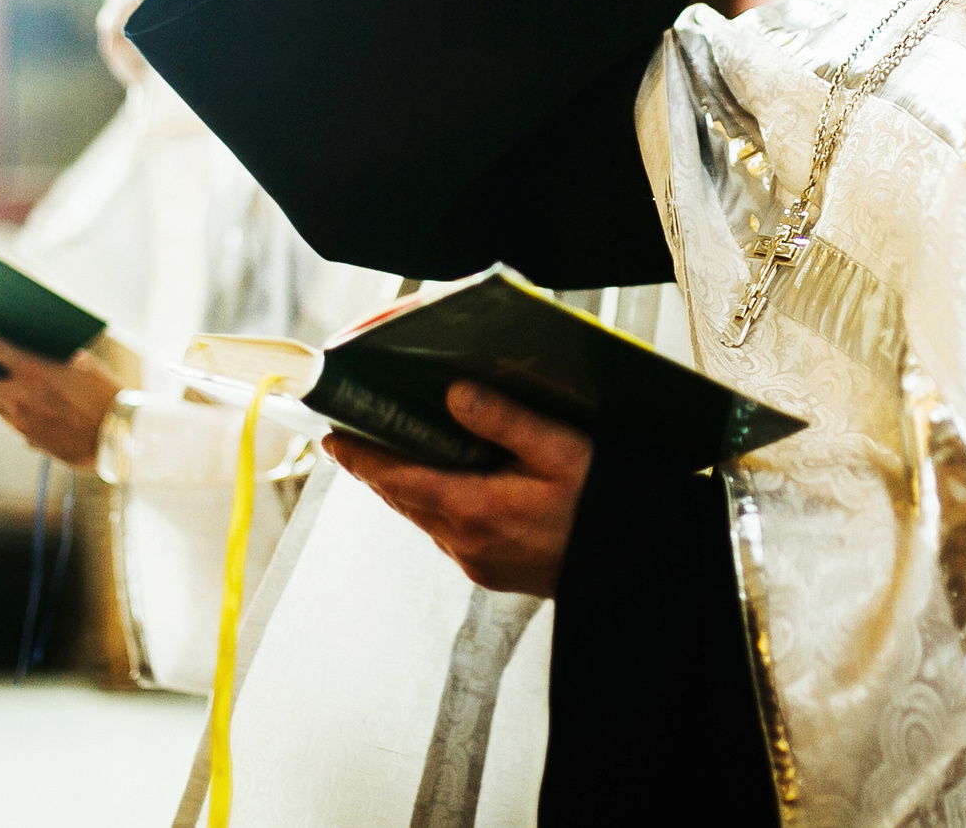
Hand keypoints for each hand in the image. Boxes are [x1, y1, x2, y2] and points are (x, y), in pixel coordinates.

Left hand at [0, 315, 124, 470]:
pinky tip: (50, 412)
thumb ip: (47, 356)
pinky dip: (24, 413)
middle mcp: (19, 396)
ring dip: (3, 394)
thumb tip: (29, 348)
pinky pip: (16, 422)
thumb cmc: (105, 392)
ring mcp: (21, 422)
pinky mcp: (29, 440)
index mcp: (32, 369)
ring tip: (35, 391)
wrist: (121, 436)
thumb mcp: (80, 363)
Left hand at [324, 381, 592, 596]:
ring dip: (405, 488)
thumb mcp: (561, 450)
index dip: (362, 458)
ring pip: (424, 517)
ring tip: (390, 456)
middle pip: (405, 499)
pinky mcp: (489, 571)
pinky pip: (446, 533)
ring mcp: (476, 562)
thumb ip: (506, 420)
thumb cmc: (602, 503)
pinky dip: (433, 505)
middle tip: (352, 438)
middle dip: (377, 469)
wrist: (633, 566)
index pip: (400, 479)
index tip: (332, 439)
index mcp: (476, 509)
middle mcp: (466, 542)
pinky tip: (443, 485)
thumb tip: (455, 393)